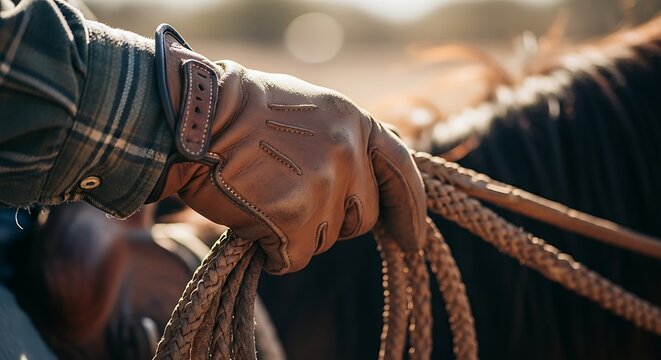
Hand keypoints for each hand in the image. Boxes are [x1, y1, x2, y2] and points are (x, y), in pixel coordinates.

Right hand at [153, 25, 425, 273]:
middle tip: (292, 203)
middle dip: (333, 221)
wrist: (193, 119)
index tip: (411, 239)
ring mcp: (324, 187)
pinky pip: (294, 257)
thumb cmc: (241, 113)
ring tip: (262, 200)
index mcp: (354, 123)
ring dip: (297, 233)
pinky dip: (274, 251)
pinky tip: (250, 222)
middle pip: (361, 218)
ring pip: (326, 240)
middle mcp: (348, 153)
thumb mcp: (308, 108)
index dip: (409, 209)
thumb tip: (366, 177)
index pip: (401, 172)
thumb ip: (344, 140)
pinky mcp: (296, 219)